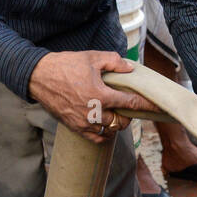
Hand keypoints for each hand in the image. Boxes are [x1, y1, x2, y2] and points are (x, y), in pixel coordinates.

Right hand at [28, 51, 159, 143]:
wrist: (38, 77)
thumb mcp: (91, 57)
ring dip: (116, 124)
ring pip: (110, 131)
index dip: (147, 105)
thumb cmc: (65, 65)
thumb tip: (130, 69)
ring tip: (115, 113)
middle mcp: (94, 112)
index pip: (131, 103)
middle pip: (122, 121)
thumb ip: (114, 62)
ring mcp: (84, 122)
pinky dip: (105, 134)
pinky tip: (105, 125)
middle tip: (126, 105)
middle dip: (128, 114)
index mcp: (100, 95)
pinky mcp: (76, 128)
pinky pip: (97, 138)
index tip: (158, 106)